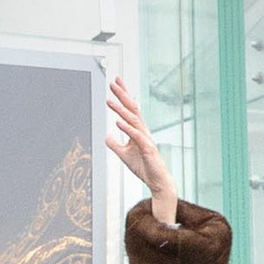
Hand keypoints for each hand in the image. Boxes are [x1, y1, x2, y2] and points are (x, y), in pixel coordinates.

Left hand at [106, 77, 177, 229]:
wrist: (157, 181)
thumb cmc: (144, 167)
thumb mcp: (123, 154)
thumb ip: (115, 144)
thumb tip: (106, 135)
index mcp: (138, 130)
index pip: (130, 109)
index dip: (123, 95)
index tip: (116, 83)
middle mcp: (143, 131)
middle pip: (132, 109)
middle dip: (123, 95)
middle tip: (114, 83)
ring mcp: (146, 139)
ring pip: (133, 120)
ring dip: (121, 110)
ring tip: (109, 101)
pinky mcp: (147, 149)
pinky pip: (136, 136)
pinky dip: (127, 129)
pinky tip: (117, 123)